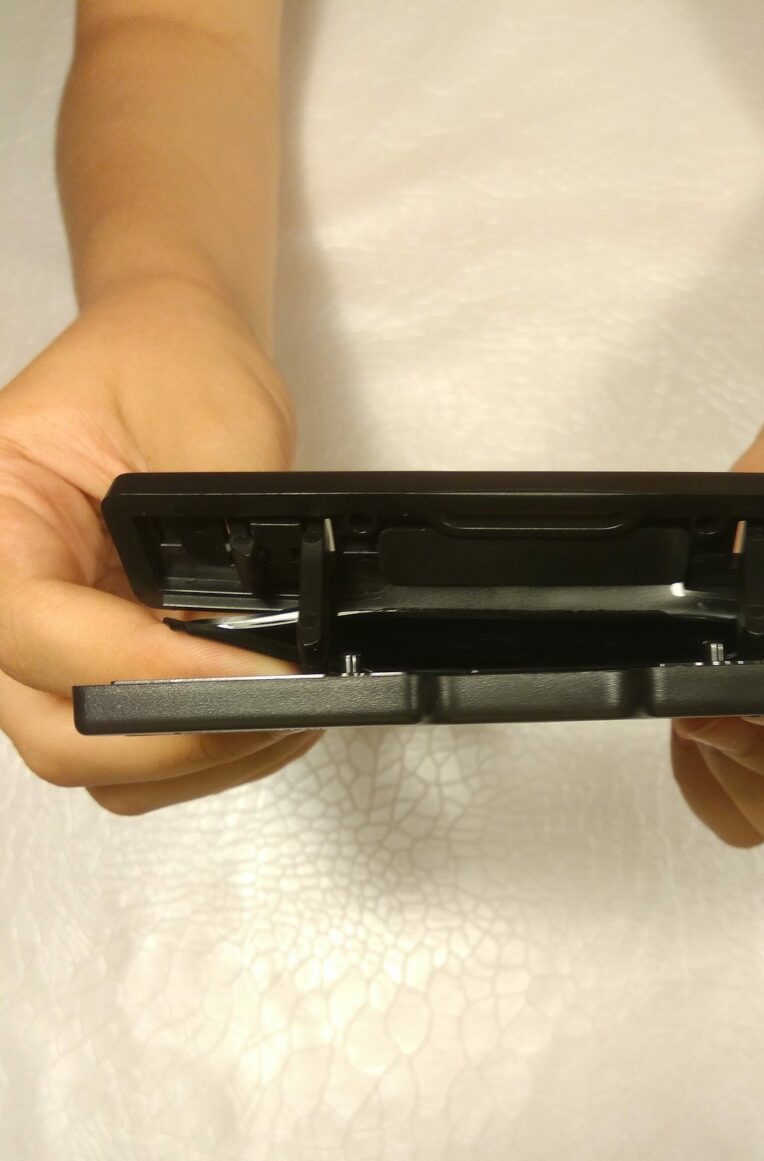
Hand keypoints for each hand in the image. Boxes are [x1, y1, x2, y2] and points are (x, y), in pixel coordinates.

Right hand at [0, 277, 322, 814]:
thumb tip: (274, 638)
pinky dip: (195, 756)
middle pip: (53, 729)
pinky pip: (127, 754)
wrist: (171, 357)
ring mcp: (38, 646)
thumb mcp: (214, 424)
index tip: (255, 672)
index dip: (150, 667)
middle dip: (174, 738)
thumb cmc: (172, 366)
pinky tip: (262, 716)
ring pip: (88, 758)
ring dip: (190, 759)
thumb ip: (228, 536)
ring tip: (283, 713)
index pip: (39, 630)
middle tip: (279, 707)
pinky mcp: (87, 671)